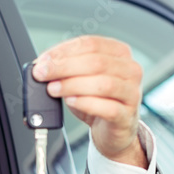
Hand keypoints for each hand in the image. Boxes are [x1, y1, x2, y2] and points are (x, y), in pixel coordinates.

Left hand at [32, 36, 146, 168]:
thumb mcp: (80, 79)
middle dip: (63, 67)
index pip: (91, 43)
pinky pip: (107, 108)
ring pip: (103, 84)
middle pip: (96, 62)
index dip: (63, 51)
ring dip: (72, 85)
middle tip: (42, 74)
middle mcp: (130, 70)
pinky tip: (71, 101)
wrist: (111, 129)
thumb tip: (42, 66)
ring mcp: (131, 93)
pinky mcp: (126, 115)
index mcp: (118, 53)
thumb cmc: (97, 100)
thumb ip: (65, 69)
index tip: (43, 60)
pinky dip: (85, 103)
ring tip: (53, 89)